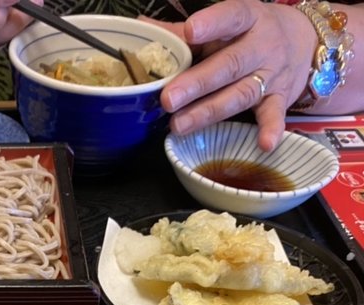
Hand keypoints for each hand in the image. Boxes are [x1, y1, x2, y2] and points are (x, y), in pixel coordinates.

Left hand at [155, 0, 316, 150]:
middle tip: (168, 99)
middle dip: (197, 83)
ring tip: (179, 125)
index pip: (230, 17)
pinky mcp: (280, 97)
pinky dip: (271, 129)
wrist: (306, 40)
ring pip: (240, 93)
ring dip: (209, 111)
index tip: (190, 32)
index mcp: (246, 19)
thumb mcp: (224, 26)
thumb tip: (142, 29)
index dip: (212, 24)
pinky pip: (275, 114)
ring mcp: (271, 74)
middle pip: (228, 65)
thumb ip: (183, 32)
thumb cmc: (249, 33)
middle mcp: (261, 46)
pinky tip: (264, 143)